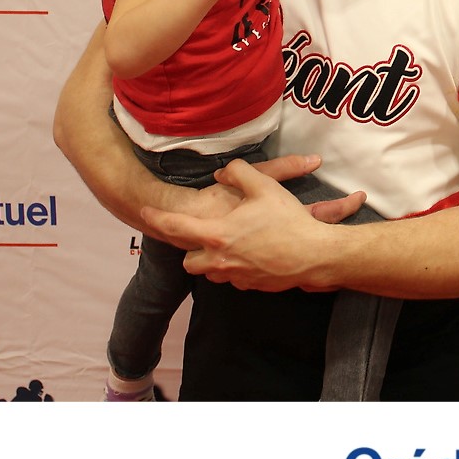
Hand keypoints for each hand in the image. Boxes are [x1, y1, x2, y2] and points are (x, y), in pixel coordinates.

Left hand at [139, 155, 360, 290]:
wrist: (314, 256)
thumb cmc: (288, 221)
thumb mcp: (264, 186)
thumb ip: (238, 172)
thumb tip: (222, 172)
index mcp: (217, 234)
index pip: (176, 226)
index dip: (157, 218)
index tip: (145, 212)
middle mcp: (220, 260)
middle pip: (188, 261)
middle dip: (190, 250)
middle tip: (203, 235)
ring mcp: (235, 276)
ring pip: (209, 273)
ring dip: (211, 260)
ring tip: (227, 244)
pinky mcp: (251, 286)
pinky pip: (232, 278)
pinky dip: (233, 268)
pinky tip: (250, 254)